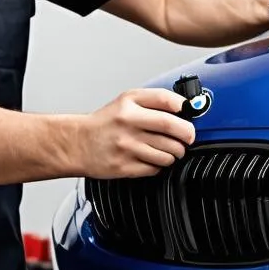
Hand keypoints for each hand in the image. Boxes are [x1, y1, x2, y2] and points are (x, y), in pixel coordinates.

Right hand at [76, 88, 195, 177]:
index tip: (189, 114)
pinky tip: (151, 159)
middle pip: (173, 128)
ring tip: (167, 149)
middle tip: (187, 137)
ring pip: (168, 153)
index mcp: (130, 104)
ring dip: (174, 153)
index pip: (167, 101)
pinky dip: (159, 165)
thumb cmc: (106, 123)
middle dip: (188, 135)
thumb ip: (155, 101)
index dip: (185, 108)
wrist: (79, 143)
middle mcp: (128, 123)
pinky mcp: (125, 166)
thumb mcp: (127, 101)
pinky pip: (155, 168)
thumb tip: (185, 107)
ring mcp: (127, 146)